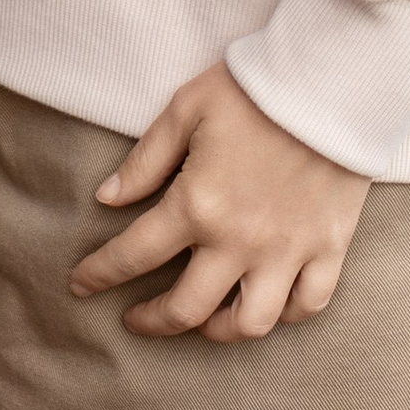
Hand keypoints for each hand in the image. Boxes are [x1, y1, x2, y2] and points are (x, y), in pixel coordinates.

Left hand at [68, 60, 370, 339]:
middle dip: (152, 321)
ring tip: (201, 320)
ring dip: (217, 331)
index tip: (80, 284)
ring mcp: (288, 251)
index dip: (100, 274)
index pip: (134, 255)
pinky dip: (285, 315)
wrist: (329, 78)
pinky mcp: (329, 248)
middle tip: (134, 319)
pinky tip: (267, 304)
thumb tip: (106, 199)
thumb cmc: (252, 88)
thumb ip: (146, 160)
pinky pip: (307, 305)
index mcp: (198, 205)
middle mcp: (241, 241)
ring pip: (250, 324)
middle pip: (187, 309)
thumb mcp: (185, 109)